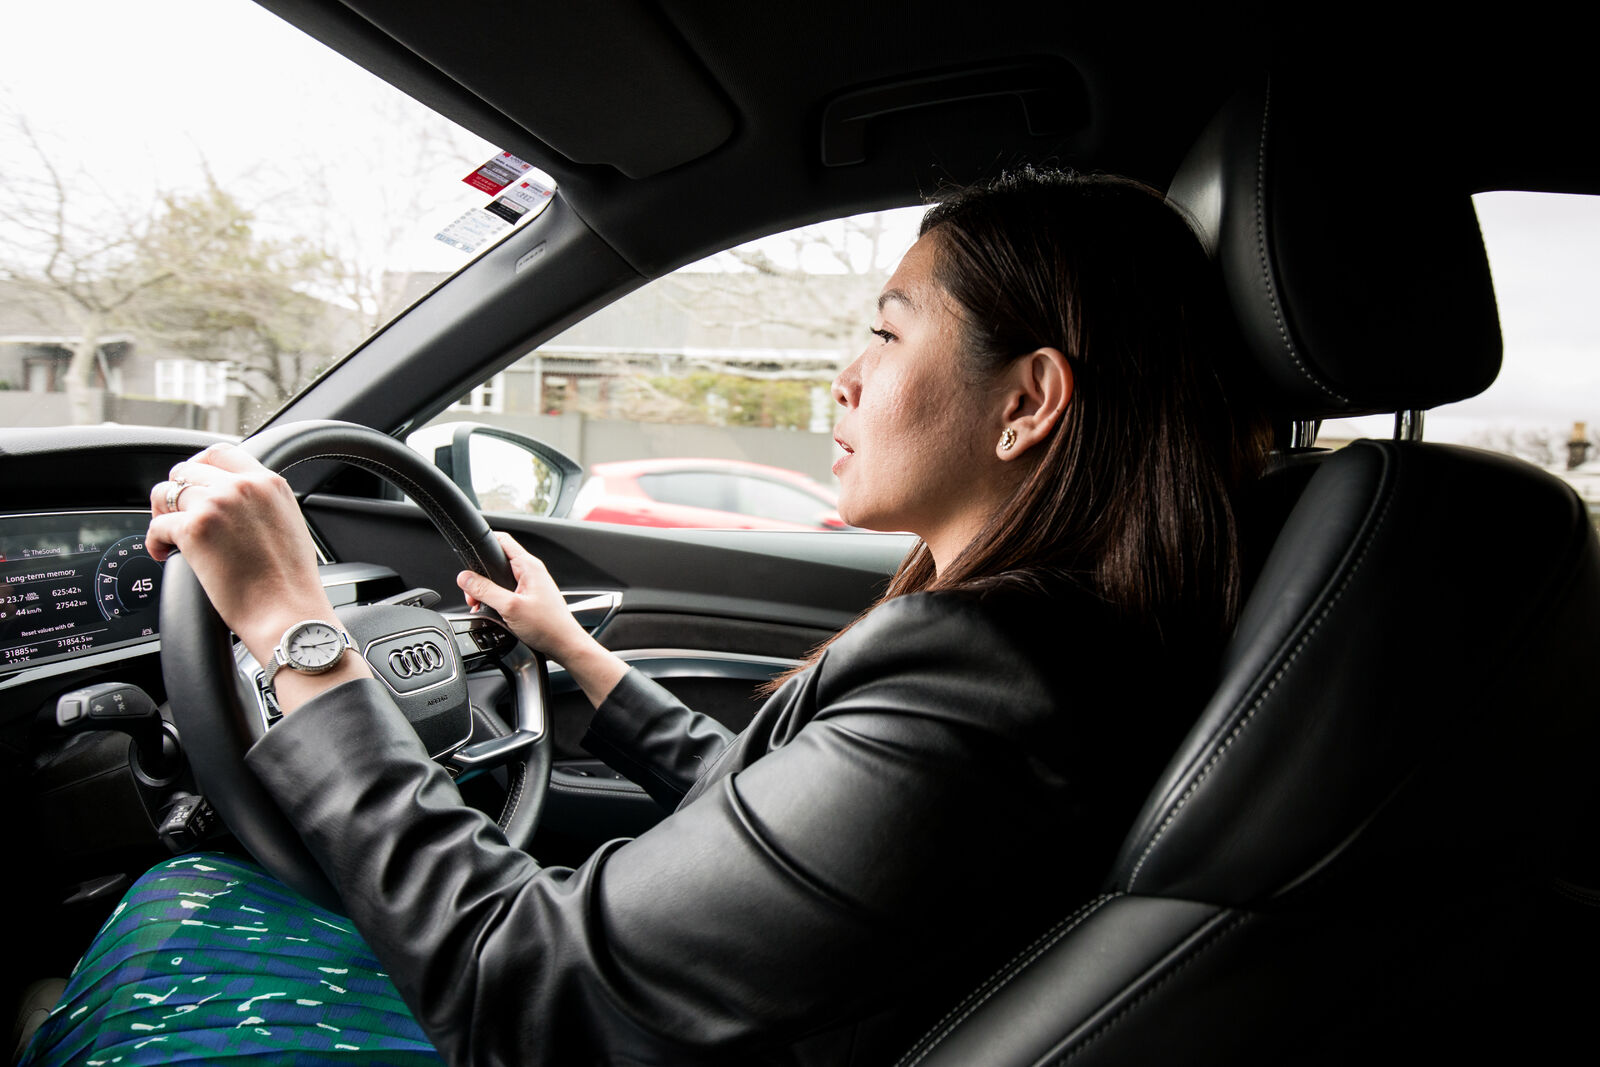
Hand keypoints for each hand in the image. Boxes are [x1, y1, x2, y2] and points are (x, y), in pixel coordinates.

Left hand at [146, 444, 341, 668]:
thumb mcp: (288, 525)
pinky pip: (156, 526)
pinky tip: (162, 554)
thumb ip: (261, 503)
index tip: (193, 485)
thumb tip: (232, 503)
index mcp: (268, 483)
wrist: (287, 613)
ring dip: (162, 514)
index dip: (199, 468)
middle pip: (187, 470)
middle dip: (177, 493)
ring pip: (165, 493)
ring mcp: (216, 505)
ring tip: (169, 535)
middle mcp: (241, 486)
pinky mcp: (193, 529)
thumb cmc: (290, 582)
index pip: (221, 453)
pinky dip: (154, 541)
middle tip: (178, 516)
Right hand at [456, 533, 588, 659]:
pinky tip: (493, 613)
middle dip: (480, 577)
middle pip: (496, 562)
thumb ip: (485, 590)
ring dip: (487, 592)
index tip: (468, 554)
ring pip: (499, 580)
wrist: (564, 645)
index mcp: (528, 566)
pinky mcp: (529, 598)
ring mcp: (530, 585)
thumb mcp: (510, 607)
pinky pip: (506, 592)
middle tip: (473, 594)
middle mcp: (530, 572)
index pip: (502, 540)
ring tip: (481, 605)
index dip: (483, 542)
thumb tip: (464, 577)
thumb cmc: (548, 626)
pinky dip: (496, 600)